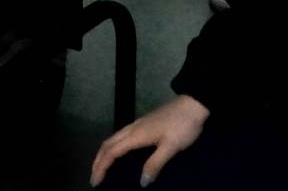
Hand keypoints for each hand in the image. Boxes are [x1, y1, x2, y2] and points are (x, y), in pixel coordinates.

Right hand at [91, 96, 209, 186]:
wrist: (193, 105)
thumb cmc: (182, 126)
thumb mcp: (171, 147)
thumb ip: (155, 164)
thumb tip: (141, 182)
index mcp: (136, 135)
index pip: (111, 152)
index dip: (101, 167)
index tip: (95, 182)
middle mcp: (132, 128)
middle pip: (107, 144)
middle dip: (98, 161)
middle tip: (94, 178)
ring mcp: (137, 125)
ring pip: (113, 139)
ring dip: (104, 153)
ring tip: (102, 168)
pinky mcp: (143, 124)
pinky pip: (120, 137)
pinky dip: (113, 148)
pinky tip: (119, 154)